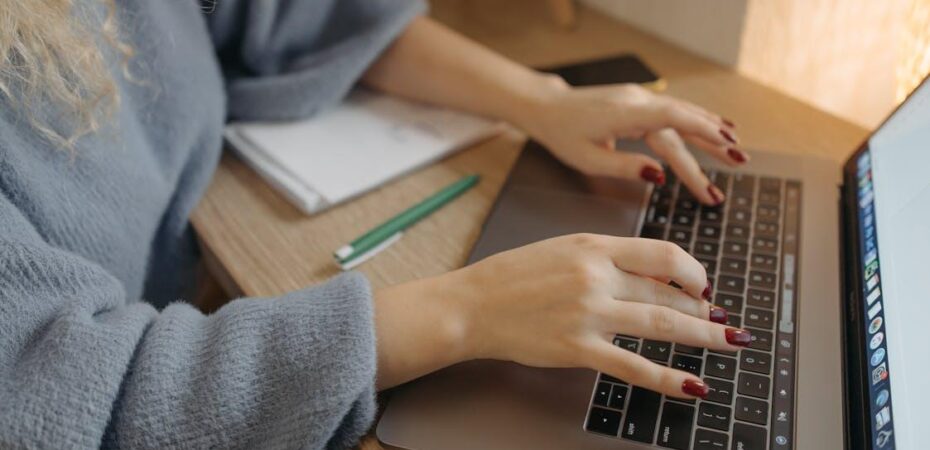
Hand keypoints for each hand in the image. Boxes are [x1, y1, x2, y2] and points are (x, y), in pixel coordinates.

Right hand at [431, 234, 749, 398]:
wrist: (472, 305)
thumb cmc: (513, 277)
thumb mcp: (563, 249)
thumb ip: (607, 258)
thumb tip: (654, 276)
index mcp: (594, 246)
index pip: (664, 255)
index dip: (694, 272)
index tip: (703, 286)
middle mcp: (597, 276)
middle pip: (670, 293)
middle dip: (704, 310)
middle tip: (723, 322)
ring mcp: (589, 314)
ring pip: (662, 325)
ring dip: (704, 337)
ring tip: (730, 343)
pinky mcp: (578, 349)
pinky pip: (634, 366)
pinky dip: (669, 379)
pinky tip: (694, 386)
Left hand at [515, 80, 749, 204]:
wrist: (548, 107)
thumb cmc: (563, 134)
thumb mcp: (588, 160)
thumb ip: (625, 168)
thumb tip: (659, 177)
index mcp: (624, 115)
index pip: (672, 120)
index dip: (703, 132)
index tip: (726, 146)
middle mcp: (637, 102)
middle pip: (681, 124)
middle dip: (712, 144)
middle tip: (739, 162)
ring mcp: (640, 99)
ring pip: (681, 117)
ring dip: (710, 132)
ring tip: (736, 150)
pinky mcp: (640, 102)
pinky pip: (674, 113)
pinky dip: (696, 121)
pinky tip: (716, 127)